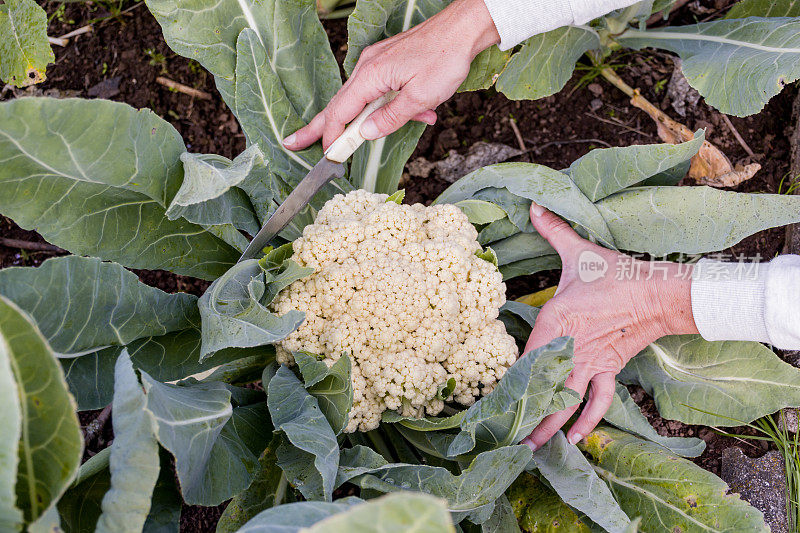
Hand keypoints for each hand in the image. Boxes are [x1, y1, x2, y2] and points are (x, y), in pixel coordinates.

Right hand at [282, 0, 499, 150]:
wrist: (464, 29)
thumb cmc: (445, 59)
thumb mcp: (420, 97)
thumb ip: (390, 118)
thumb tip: (365, 134)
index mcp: (370, 75)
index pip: (340, 112)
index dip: (331, 137)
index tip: (327, 156)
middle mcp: (367, 67)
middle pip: (339, 105)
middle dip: (319, 127)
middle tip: (293, 142)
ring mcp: (377, 63)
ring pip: (363, 100)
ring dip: (377, 120)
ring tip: (400, 124)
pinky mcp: (389, 63)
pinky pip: (381, 90)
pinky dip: (394, 106)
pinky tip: (423, 112)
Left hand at [521, 203, 698, 449]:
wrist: (659, 292)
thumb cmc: (615, 274)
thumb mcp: (579, 253)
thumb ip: (553, 231)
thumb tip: (532, 206)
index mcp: (553, 322)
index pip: (522, 358)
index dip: (505, 381)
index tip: (488, 403)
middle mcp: (567, 348)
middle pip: (539, 389)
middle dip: (521, 415)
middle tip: (501, 440)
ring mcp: (589, 363)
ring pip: (564, 401)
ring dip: (548, 426)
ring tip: (530, 450)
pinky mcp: (609, 369)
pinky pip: (597, 400)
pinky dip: (586, 420)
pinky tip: (575, 440)